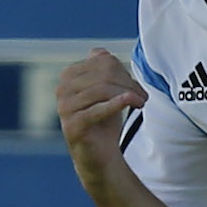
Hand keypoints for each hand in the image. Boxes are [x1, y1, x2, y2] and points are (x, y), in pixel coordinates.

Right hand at [54, 48, 146, 177]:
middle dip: (128, 83)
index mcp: (68, 77)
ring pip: (101, 90)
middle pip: (103, 74)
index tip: (137, 88)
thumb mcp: (106, 91)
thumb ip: (103, 69)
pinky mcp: (72, 126)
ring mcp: (64, 108)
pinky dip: (116, 104)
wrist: (100, 155)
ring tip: (141, 104)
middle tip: (144, 98)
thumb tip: (99, 52)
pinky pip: (97, 110)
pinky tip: (132, 103)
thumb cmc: (104, 121)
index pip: (103, 62)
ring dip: (128, 94)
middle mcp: (62, 90)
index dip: (125, 72)